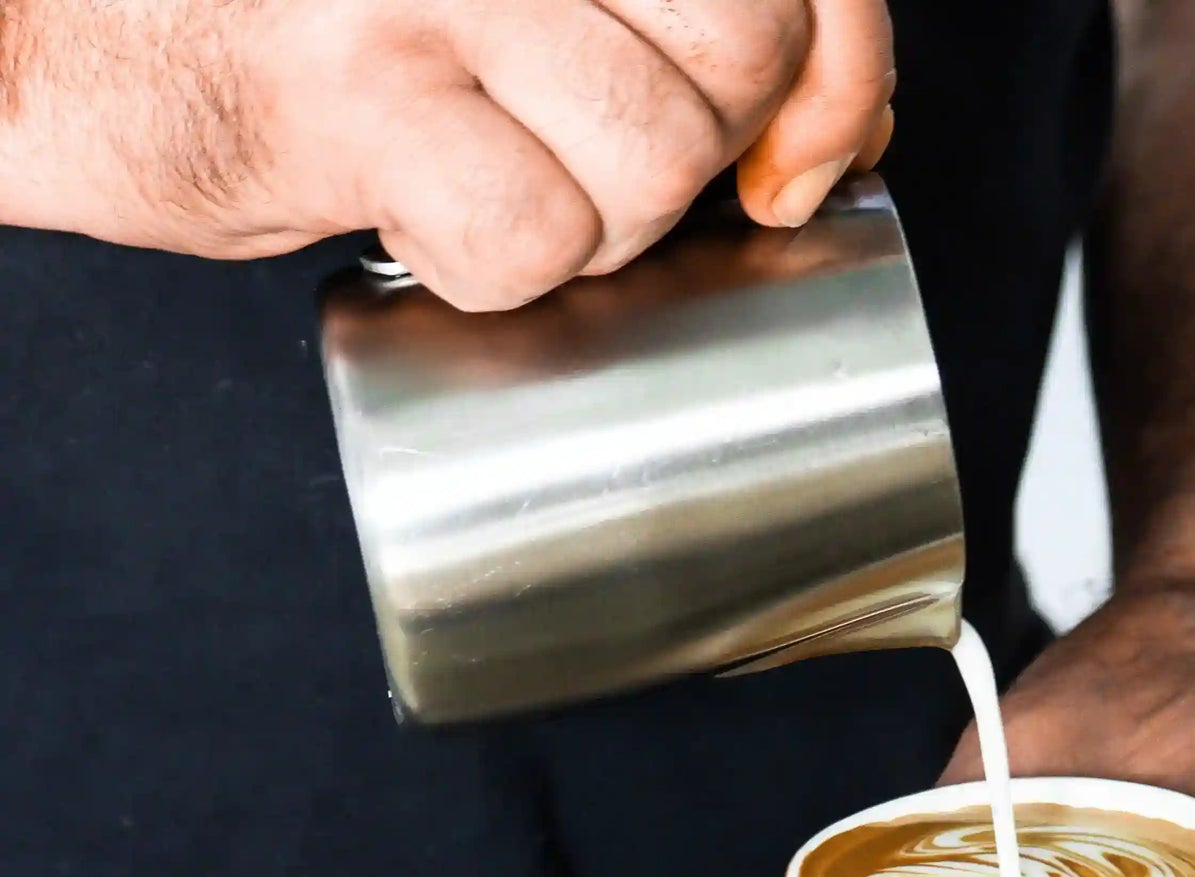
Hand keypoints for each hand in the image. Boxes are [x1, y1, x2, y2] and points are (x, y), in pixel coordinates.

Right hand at [0, 0, 893, 308]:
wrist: (83, 30)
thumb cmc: (328, 22)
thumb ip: (683, 19)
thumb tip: (847, 124)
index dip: (841, 70)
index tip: (813, 152)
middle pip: (744, 56)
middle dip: (703, 154)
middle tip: (592, 154)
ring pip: (655, 157)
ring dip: (598, 222)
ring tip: (497, 178)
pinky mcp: (358, 91)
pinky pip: (535, 232)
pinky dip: (497, 268)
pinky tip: (427, 221)